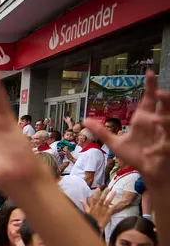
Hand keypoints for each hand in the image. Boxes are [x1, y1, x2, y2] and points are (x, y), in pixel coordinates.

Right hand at [81, 188, 116, 229]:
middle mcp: (98, 206)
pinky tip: (120, 200)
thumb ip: (84, 205)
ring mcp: (104, 209)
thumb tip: (80, 199)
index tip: (98, 188)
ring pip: (108, 201)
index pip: (94, 198)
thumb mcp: (86, 212)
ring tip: (114, 191)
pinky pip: (113, 207)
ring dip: (111, 196)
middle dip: (104, 193)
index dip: (96, 193)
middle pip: (102, 198)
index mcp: (93, 206)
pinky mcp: (109, 212)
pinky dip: (117, 203)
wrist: (96, 227)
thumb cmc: (91, 219)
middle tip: (107, 188)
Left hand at [82, 72, 169, 188]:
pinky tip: (147, 152)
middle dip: (165, 100)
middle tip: (159, 92)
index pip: (150, 100)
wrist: (150, 172)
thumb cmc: (137, 155)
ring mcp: (165, 137)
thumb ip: (102, 132)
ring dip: (166, 121)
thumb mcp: (116, 143)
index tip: (150, 73)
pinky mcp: (167, 151)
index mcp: (146, 120)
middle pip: (166, 108)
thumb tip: (85, 121)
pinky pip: (164, 148)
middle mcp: (158, 125)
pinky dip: (157, 149)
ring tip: (159, 119)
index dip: (151, 86)